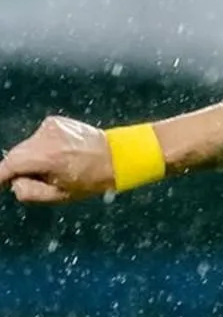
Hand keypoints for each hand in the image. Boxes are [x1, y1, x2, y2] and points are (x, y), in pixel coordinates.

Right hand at [0, 116, 114, 203]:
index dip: (1, 175)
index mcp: (47, 157)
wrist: (116, 156)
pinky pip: (40, 138)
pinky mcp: (55, 121)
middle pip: (17, 154)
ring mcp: (50, 126)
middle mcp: (46, 137)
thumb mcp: (60, 195)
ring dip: (33, 157)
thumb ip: (30, 191)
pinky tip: (62, 153)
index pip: (11, 163)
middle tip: (38, 179)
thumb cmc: (90, 180)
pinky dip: (43, 147)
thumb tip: (13, 182)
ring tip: (57, 165)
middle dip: (19, 168)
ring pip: (28, 145)